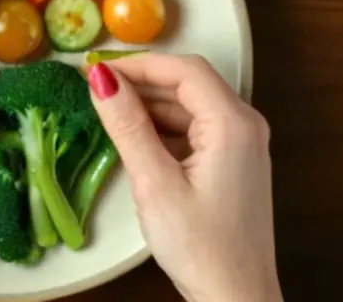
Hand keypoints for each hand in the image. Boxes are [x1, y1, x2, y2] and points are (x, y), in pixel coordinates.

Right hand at [87, 54, 280, 301]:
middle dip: (142, 82)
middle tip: (97, 89)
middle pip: (189, 84)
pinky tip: (136, 138)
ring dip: (151, 105)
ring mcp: (241, 145)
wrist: (235, 298)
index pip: (184, 70)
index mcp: (233, 124)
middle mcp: (244, 125)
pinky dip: (164, 127)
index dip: (139, 64)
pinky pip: (195, 129)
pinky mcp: (232, 163)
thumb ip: (128, 126)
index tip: (98, 71)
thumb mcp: (155, 183)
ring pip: (190, 106)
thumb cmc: (200, 246)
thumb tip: (101, 80)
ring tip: (109, 112)